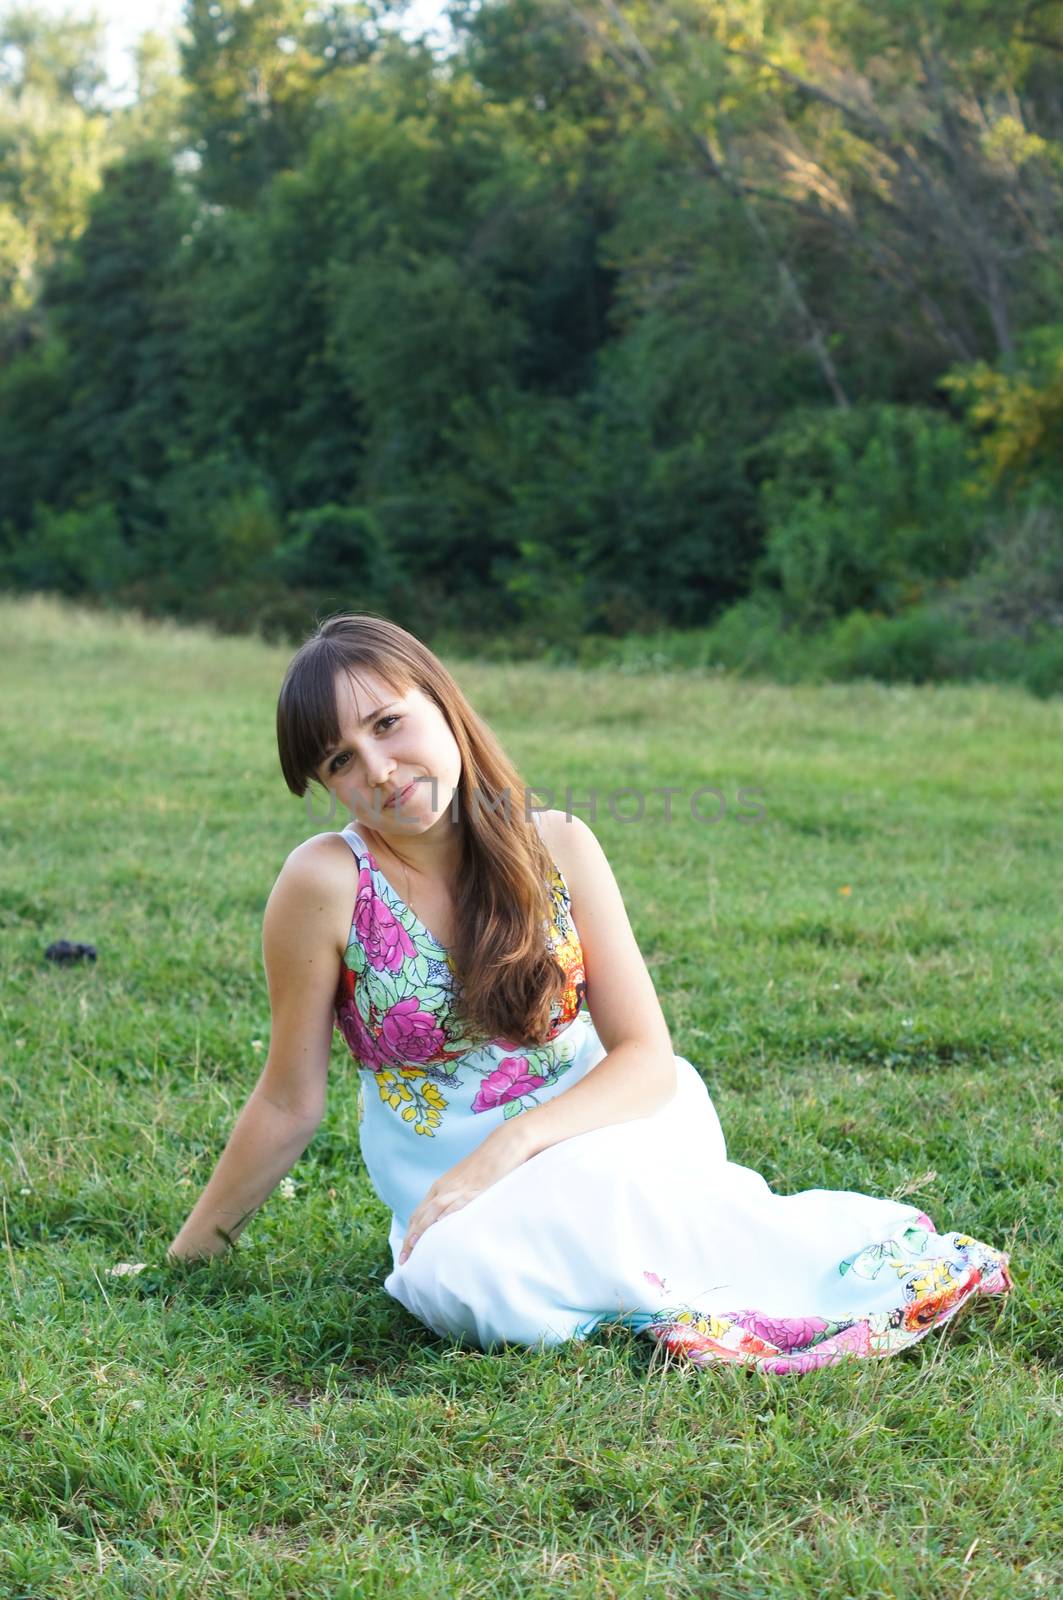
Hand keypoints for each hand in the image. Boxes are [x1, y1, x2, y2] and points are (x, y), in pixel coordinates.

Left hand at [399, 1124, 530, 1264]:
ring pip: (433, 1212)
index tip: (405, 1252)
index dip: (410, 1233)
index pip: (419, 1213)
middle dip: (411, 1238)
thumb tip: (448, 1222)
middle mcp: (445, 1188)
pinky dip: (447, 1216)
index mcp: (441, 1187)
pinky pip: (457, 1204)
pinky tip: (440, 1228)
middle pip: (421, 1215)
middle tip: (404, 1260)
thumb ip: (455, 1201)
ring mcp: (458, 1188)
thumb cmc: (485, 1167)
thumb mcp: (465, 1184)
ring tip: (415, 1249)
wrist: (503, 1145)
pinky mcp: (474, 1189)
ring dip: (422, 1231)